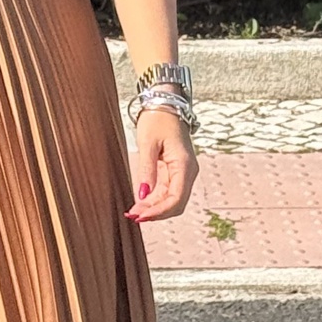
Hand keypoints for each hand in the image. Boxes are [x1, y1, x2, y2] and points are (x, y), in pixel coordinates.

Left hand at [125, 107, 198, 222]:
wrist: (165, 105)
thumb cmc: (157, 120)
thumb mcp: (148, 144)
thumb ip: (146, 170)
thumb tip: (142, 195)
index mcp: (185, 165)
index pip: (176, 199)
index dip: (159, 212)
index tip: (140, 216)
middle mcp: (188, 172)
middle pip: (176, 204)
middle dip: (156, 213)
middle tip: (133, 217)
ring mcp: (183, 173)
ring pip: (172, 200)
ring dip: (154, 209)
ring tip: (133, 212)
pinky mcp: (176, 171)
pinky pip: (168, 192)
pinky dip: (155, 200)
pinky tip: (140, 204)